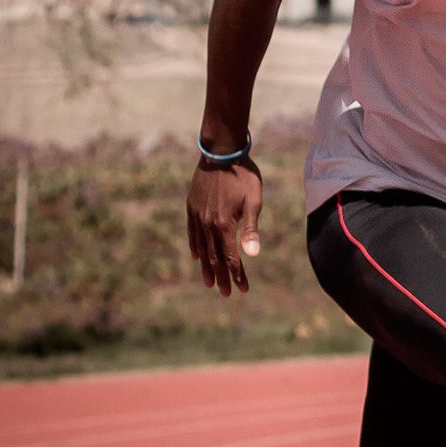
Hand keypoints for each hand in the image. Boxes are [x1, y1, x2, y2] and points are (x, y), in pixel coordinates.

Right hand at [185, 159, 263, 296]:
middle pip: (215, 257)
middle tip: (227, 293)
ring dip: (207, 266)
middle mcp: (208, 224)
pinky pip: (192, 233)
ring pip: (202, 248)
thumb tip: (253, 255)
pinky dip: (195, 247)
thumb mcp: (254, 201)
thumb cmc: (244, 176)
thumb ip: (251, 229)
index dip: (237, 275)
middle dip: (222, 277)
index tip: (242, 290)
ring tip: (209, 282)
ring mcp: (197, 216)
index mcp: (224, 224)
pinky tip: (196, 256)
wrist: (221, 153)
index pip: (231, 257)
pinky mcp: (191, 207)